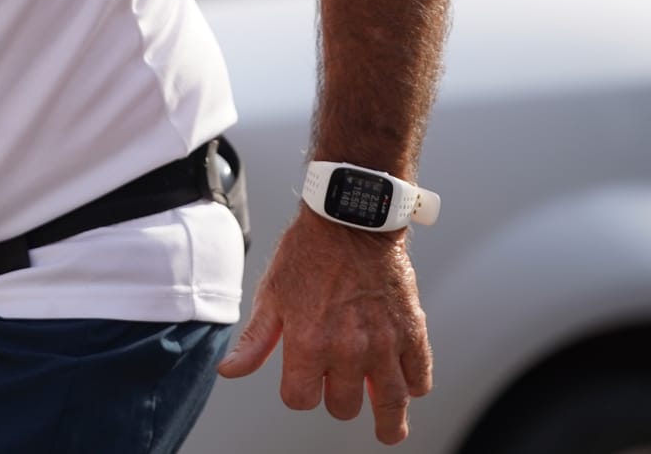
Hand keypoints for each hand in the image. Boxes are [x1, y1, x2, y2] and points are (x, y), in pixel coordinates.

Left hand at [215, 208, 433, 443]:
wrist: (350, 219)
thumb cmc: (307, 253)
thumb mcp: (271, 294)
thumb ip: (255, 340)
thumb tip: (231, 371)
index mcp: (308, 343)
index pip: (301, 399)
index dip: (298, 394)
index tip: (302, 384)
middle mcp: (348, 350)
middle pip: (343, 406)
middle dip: (337, 399)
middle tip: (339, 387)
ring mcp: (384, 343)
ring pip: (391, 404)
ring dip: (388, 421)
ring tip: (388, 430)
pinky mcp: (413, 332)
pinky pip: (420, 377)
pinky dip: (414, 387)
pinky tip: (406, 386)